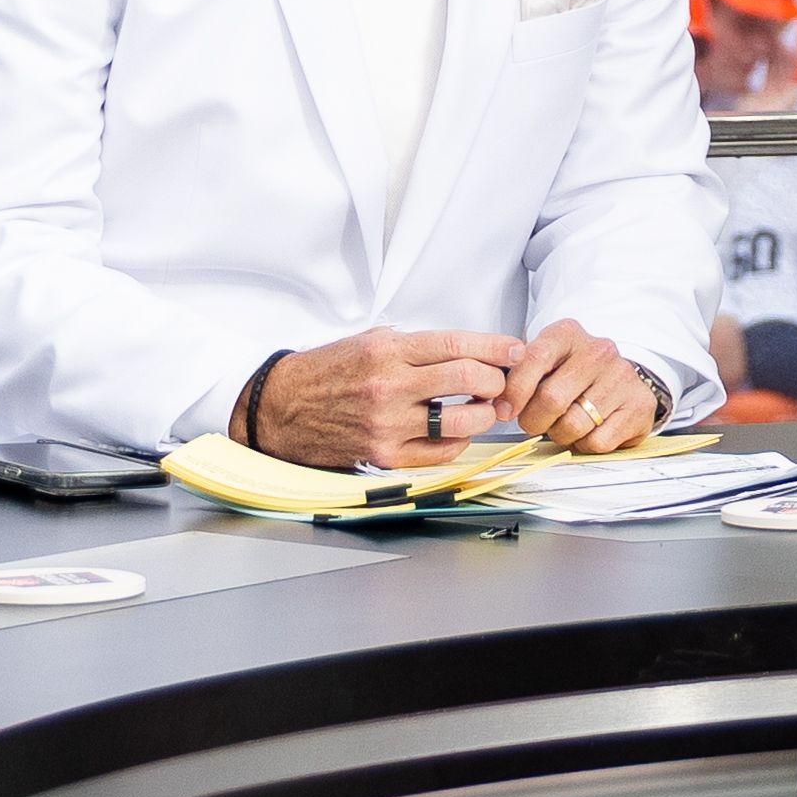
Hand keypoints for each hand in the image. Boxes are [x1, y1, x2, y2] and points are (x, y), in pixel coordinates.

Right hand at [253, 328, 524, 467]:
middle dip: (497, 379)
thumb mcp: (367, 341)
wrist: (279, 408)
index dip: (497, 347)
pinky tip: (459, 432)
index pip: (458, 345)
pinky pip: (441, 452)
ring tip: (486, 407)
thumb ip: (415, 346)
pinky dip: (459, 442)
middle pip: (469, 378)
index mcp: (387, 350)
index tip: (517, 349)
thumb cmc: (326, 372)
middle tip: (504, 381)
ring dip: (485, 413)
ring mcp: (388, 423)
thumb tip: (468, 351)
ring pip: (461, 419)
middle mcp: (390, 385)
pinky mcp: (383, 455)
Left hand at [501, 321, 669, 453]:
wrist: (621, 378)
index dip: (514, 392)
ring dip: (560, 434)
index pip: (534, 359)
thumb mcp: (544, 361)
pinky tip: (588, 430)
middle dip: (534, 420)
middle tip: (534, 422)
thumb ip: (518, 375)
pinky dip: (585, 444)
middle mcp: (599, 351)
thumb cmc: (573, 373)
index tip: (504, 410)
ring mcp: (622, 378)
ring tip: (564, 424)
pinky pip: (597, 441)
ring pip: (573, 425)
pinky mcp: (639, 406)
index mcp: (569, 333)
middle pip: (551, 399)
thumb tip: (495, 404)